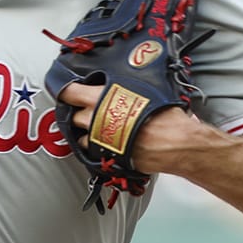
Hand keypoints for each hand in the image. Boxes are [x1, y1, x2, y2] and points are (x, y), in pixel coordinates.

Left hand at [56, 82, 207, 175]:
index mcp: (102, 98)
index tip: (66, 91)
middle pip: (73, 116)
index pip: (69, 92)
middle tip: (90, 111)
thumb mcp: (145, 90)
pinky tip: (110, 143)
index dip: (65, 91)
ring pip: (81, 136)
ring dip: (87, 133)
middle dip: (79, 114)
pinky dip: (98, 148)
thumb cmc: (165, 115)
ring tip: (102, 129)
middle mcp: (96, 119)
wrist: (176, 143)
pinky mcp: (107, 156)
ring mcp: (100, 140)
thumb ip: (126, 89)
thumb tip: (125, 86)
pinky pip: (95, 152)